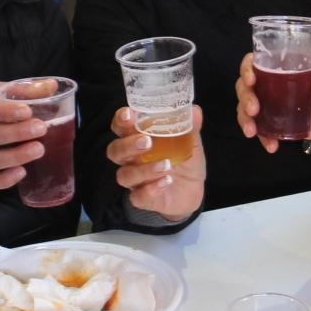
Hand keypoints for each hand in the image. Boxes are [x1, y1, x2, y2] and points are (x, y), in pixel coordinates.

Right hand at [104, 105, 205, 221]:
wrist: (192, 190)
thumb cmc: (183, 160)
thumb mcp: (190, 141)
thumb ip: (189, 126)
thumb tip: (194, 111)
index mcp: (137, 139)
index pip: (120, 127)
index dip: (120, 121)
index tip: (129, 114)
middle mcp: (131, 159)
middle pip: (115, 151)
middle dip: (128, 145)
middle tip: (147, 142)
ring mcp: (135, 181)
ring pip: (125, 175)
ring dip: (144, 170)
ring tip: (166, 165)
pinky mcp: (143, 199)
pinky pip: (137, 197)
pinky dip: (150, 190)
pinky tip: (166, 182)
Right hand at [235, 57, 310, 152]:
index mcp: (281, 68)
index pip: (255, 62)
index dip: (247, 68)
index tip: (251, 79)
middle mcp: (270, 85)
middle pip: (245, 87)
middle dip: (245, 98)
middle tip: (254, 109)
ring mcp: (269, 105)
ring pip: (245, 109)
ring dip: (245, 119)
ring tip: (252, 132)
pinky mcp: (273, 123)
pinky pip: (260, 129)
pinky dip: (262, 138)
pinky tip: (271, 146)